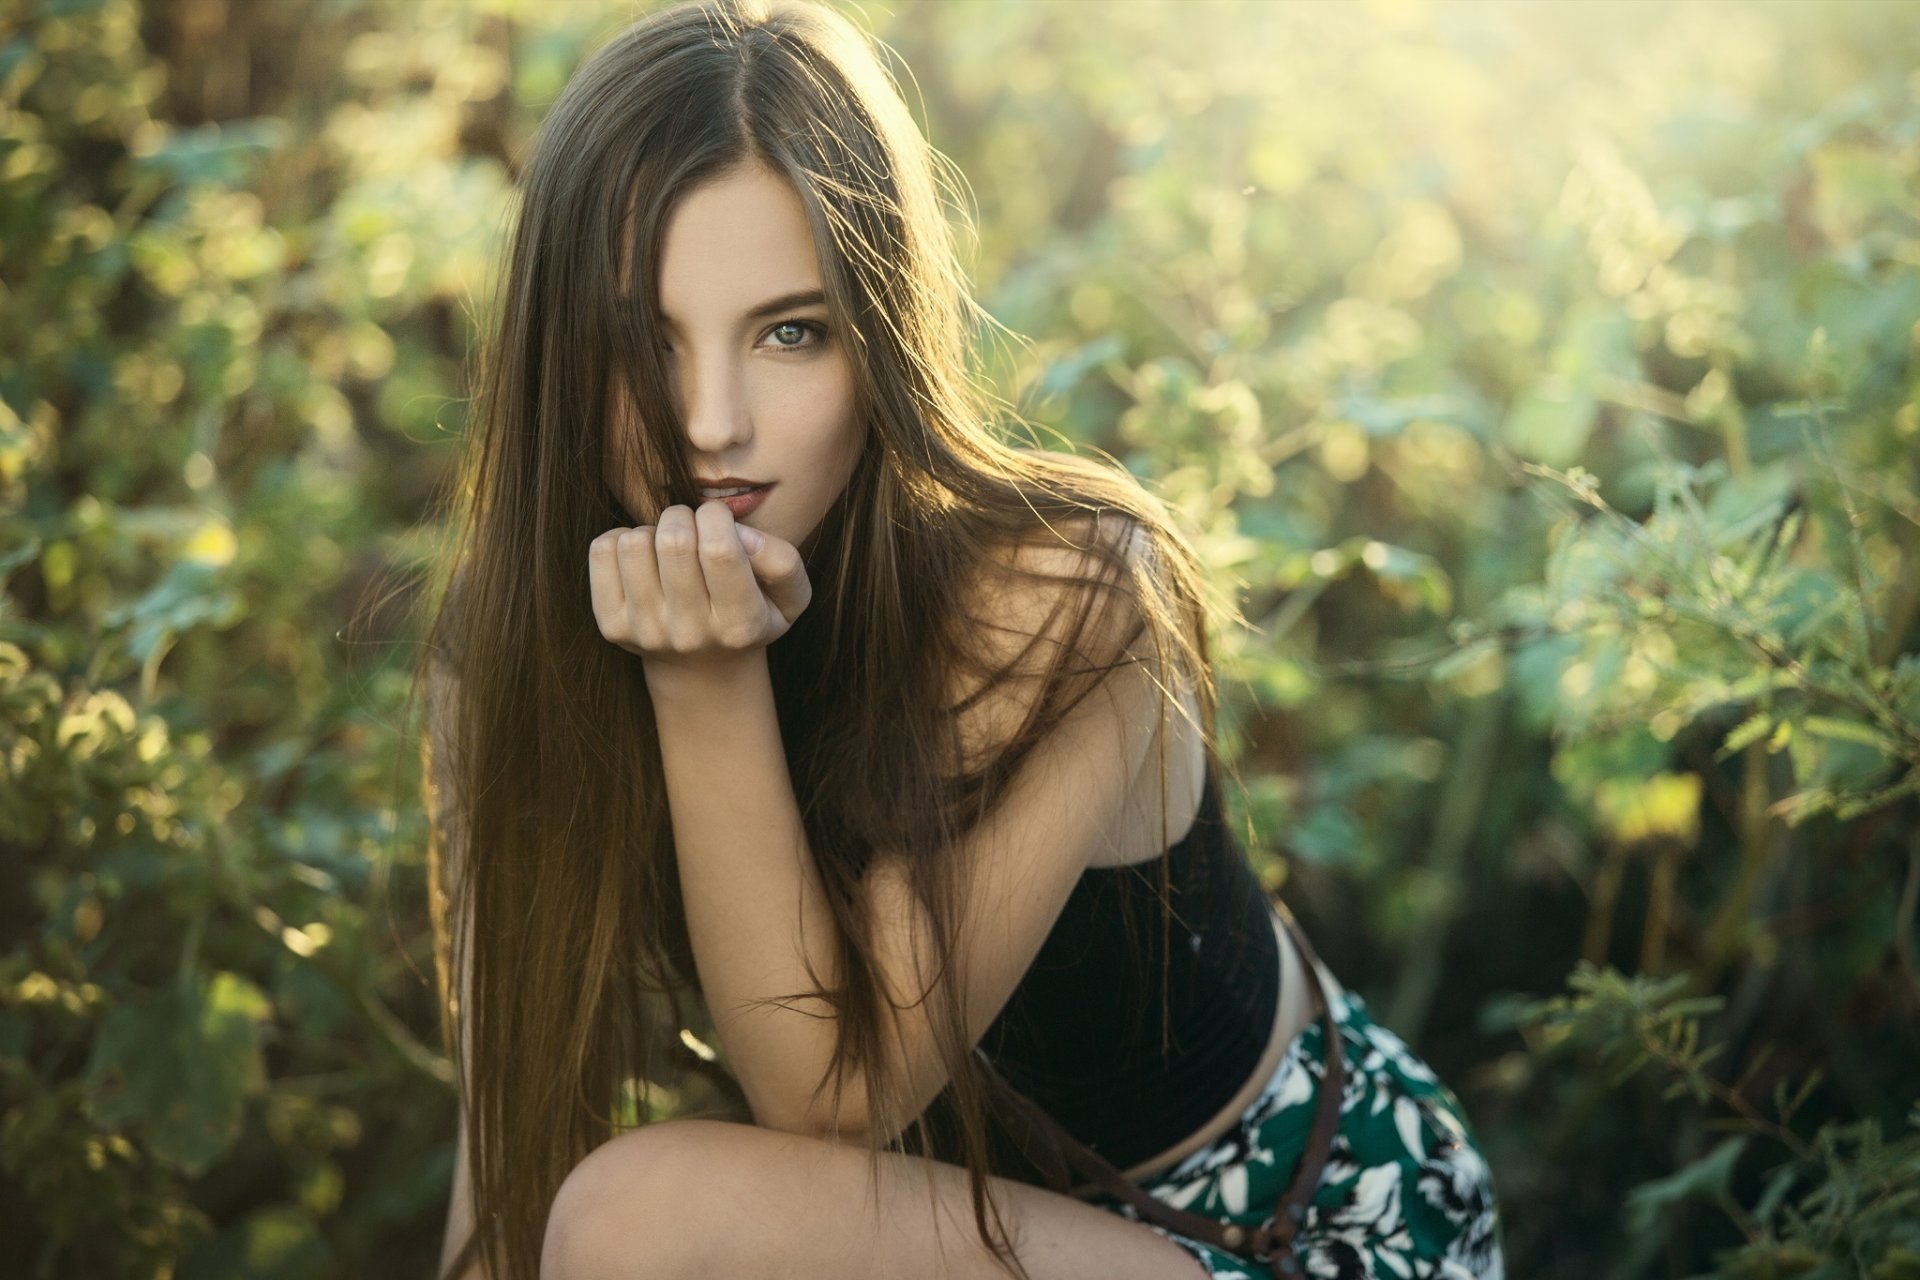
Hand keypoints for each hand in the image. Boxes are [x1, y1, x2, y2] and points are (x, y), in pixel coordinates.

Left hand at [588, 500, 811, 665]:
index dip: (716, 517)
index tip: (718, 521)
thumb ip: (782, 561)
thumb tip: (738, 534)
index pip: (719, 550)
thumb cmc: (751, 616)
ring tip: (668, 548)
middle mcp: (690, 634)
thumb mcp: (788, 597)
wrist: (703, 671)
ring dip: (653, 530)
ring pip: (634, 543)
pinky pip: (603, 551)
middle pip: (673, 542)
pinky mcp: (612, 625)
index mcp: (739, 625)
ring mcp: (646, 632)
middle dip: (683, 516)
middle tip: (692, 528)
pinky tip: (644, 558)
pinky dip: (622, 539)